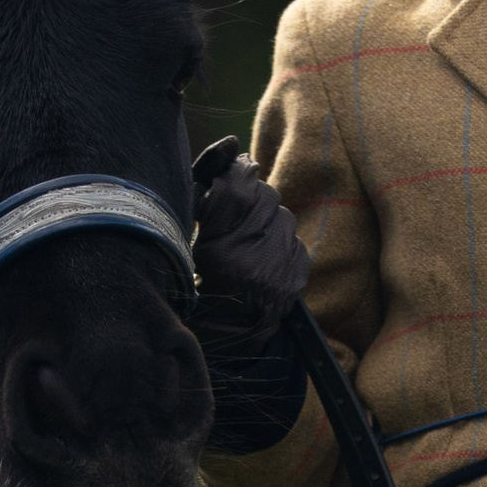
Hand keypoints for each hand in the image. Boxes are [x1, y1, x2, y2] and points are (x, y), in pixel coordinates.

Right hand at [191, 139, 310, 331]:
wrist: (224, 339)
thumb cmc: (198, 287)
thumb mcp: (190, 242)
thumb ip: (208, 195)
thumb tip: (231, 147)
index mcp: (219, 251)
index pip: (238, 189)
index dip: (238, 171)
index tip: (236, 165)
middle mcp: (252, 261)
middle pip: (265, 196)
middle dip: (253, 195)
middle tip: (239, 208)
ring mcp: (278, 272)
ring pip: (284, 216)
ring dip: (268, 219)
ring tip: (250, 239)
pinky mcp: (296, 279)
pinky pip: (295, 241)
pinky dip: (281, 242)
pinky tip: (264, 257)